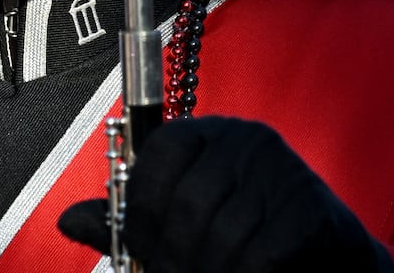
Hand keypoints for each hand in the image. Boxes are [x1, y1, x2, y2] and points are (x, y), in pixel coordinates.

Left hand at [58, 116, 391, 272]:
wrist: (326, 255)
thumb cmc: (246, 231)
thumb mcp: (185, 220)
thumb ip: (130, 220)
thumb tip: (67, 220)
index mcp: (207, 134)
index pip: (159, 151)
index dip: (137, 206)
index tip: (135, 247)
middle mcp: (244, 139)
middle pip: (186, 201)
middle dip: (169, 256)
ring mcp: (281, 170)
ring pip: (221, 234)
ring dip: (202, 271)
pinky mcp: (310, 209)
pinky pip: (260, 254)